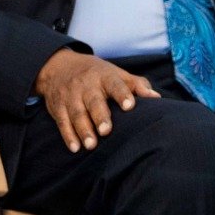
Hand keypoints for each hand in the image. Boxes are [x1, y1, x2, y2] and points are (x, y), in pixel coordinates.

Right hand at [33, 49, 160, 152]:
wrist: (58, 66)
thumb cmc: (95, 74)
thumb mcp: (115, 73)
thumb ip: (136, 84)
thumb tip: (156, 97)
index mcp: (103, 76)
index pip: (114, 84)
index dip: (122, 94)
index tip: (129, 105)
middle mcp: (85, 85)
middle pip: (93, 101)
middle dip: (99, 116)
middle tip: (106, 131)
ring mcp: (70, 95)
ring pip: (76, 113)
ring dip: (83, 130)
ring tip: (91, 145)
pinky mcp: (57, 106)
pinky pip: (62, 121)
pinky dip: (67, 135)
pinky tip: (75, 148)